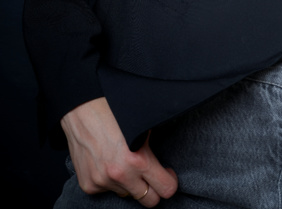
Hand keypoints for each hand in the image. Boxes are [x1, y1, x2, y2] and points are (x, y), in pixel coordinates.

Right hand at [61, 97, 177, 205]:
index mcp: (138, 160)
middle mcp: (120, 175)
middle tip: (150, 174)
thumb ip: (152, 148)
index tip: (167, 173)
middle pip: (149, 201)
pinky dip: (110, 180)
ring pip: (126, 193)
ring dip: (128, 183)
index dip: (170, 182)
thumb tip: (163, 163)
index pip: (166, 189)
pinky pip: (107, 190)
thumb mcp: (141, 127)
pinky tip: (107, 161)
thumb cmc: (114, 112)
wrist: (81, 110)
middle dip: (153, 189)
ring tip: (123, 161)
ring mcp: (102, 182)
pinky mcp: (88, 185)